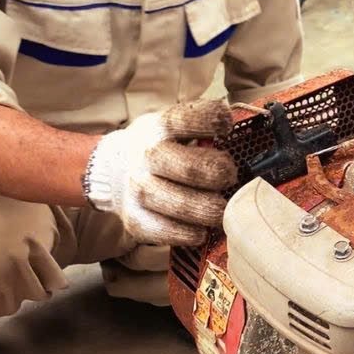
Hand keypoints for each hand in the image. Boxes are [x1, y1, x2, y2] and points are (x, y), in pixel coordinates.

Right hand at [84, 98, 236, 245]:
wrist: (113, 170)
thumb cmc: (160, 148)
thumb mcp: (174, 126)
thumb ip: (204, 125)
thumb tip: (240, 127)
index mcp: (159, 128)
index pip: (185, 119)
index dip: (212, 120)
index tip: (227, 125)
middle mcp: (146, 157)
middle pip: (190, 169)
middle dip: (219, 174)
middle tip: (230, 177)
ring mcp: (139, 190)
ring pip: (181, 205)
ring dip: (209, 209)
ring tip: (221, 208)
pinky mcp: (136, 219)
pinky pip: (167, 231)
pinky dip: (189, 233)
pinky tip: (201, 230)